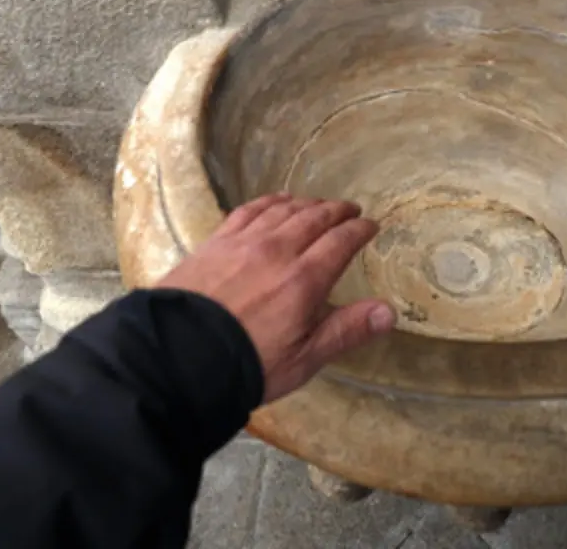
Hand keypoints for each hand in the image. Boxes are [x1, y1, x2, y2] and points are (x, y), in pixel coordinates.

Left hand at [155, 194, 395, 402]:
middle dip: (337, 212)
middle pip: (314, 218)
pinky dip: (269, 201)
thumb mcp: (304, 358)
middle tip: (351, 210)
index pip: (341, 242)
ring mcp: (243, 243)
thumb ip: (346, 331)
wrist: (178, 357)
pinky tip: (275, 201)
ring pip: (282, 210)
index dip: (360, 231)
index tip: (372, 226)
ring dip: (306, 204)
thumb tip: (388, 312)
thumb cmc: (248, 365)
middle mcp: (277, 251)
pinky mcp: (215, 242)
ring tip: (318, 205)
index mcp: (304, 280)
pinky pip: (248, 211)